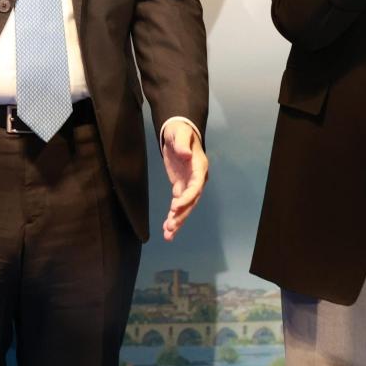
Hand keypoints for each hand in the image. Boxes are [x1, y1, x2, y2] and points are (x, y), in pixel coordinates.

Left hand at [160, 122, 208, 240]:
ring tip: (168, 235)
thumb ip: (182, 143)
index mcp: (199, 167)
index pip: (196, 186)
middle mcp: (197, 179)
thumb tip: (186, 154)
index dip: (187, 197)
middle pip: (192, 201)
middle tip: (171, 227)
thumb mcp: (180, 133)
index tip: (175, 206)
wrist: (178, 133)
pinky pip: (178, 205)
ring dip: (177, 221)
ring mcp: (189, 184)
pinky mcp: (180, 187)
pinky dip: (173, 216)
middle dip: (182, 214)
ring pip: (185, 207)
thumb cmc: (180, 131)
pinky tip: (166, 228)